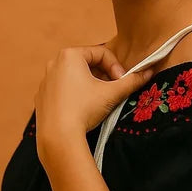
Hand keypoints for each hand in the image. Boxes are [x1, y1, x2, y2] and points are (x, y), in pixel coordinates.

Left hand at [34, 44, 153, 162]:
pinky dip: (75, 95)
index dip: (117, 67)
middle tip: (113, 91)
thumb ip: (132, 81)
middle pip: (87, 63)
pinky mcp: (42, 97)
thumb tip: (149, 71)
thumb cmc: (84, 109)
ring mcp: (45, 80)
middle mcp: (54, 63)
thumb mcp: (112, 93)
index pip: (102, 53)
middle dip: (104, 75)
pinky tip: (82, 110)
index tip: (122, 82)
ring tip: (99, 101)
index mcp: (70, 55)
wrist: (58, 137)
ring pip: (75, 77)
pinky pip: (63, 90)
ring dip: (90, 85)